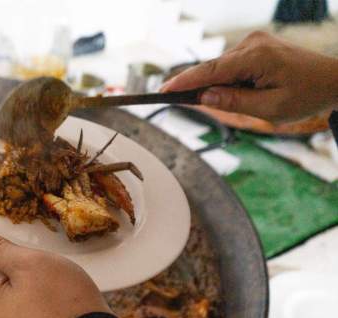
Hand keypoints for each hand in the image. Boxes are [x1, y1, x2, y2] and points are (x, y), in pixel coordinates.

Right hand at [161, 31, 337, 122]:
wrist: (332, 79)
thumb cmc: (306, 95)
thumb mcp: (270, 109)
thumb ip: (234, 102)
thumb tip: (204, 96)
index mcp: (257, 58)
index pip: (210, 71)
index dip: (184, 82)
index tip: (162, 90)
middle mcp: (252, 44)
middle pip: (212, 69)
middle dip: (198, 87)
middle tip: (178, 101)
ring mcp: (253, 43)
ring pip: (221, 68)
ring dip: (220, 86)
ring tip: (246, 102)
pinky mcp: (255, 47)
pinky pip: (231, 66)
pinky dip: (228, 80)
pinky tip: (243, 92)